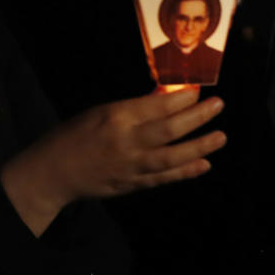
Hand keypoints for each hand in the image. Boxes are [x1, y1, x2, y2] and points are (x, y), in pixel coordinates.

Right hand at [0, 88, 224, 233]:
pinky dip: (185, 172)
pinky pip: (164, 178)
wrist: (54, 172)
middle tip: (219, 105)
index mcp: (115, 117)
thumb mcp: (100, 112)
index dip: (181, 98)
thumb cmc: (75, 135)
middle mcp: (125, 142)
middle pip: (168, 129)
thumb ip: (133, 108)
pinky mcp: (132, 185)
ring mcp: (130, 166)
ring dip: (199, 147)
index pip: (155, 106)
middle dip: (197, 117)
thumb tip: (165, 98)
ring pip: (171, 157)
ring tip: (220, 137)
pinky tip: (203, 164)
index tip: (198, 90)